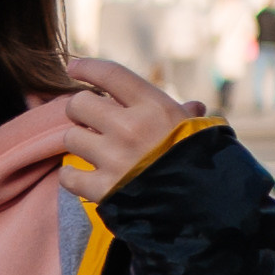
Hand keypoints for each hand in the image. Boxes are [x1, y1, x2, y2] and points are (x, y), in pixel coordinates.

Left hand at [50, 58, 204, 201]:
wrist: (205, 206)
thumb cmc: (203, 162)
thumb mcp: (199, 130)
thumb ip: (186, 115)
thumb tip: (193, 107)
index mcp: (153, 107)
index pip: (110, 74)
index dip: (87, 68)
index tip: (73, 68)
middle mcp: (129, 128)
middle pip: (79, 104)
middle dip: (81, 111)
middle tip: (90, 121)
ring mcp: (114, 159)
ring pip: (71, 138)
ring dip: (79, 143)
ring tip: (95, 151)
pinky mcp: (103, 189)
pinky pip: (69, 176)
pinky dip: (73, 176)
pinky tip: (83, 176)